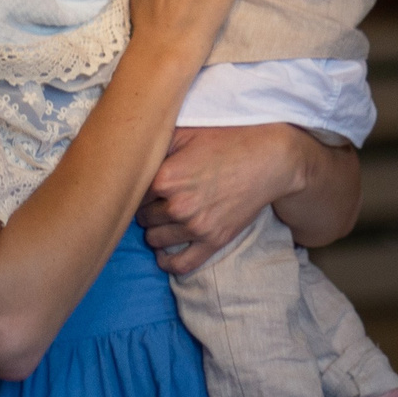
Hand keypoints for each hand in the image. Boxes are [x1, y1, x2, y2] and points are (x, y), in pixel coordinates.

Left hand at [141, 124, 313, 272]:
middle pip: (141, 217)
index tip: (140, 186)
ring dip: (155, 231)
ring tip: (162, 220)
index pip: (131, 193)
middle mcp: (177, 205)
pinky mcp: (213, 240)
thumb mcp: (187, 132)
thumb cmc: (227, 140)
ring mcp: (196, 226)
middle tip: (155, 201)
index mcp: (165, 177)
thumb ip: (154, 144)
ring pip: (155, 240)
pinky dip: (168, 261)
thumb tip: (128, 152)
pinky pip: (181, 264)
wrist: (269, 160)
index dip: (135, 189)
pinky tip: (164, 254)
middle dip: (145, 209)